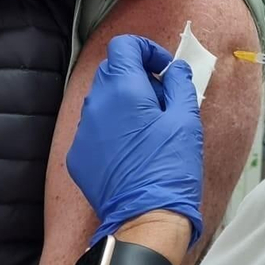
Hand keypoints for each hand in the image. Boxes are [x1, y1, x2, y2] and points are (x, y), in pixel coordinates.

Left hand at [66, 35, 204, 249]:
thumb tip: (175, 69)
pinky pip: (93, 129)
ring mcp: (82, 132)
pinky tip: (132, 151)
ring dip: (124, 103)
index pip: (124, 46)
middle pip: (112, 71)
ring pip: (101, 101)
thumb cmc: (170, 169)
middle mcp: (95, 105)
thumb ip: (180, 85)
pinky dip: (112, 129)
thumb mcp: (186, 121)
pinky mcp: (78, 156)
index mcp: (123, 89)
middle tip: (163, 101)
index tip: (164, 70)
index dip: (146, 51)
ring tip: (149, 128)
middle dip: (137, 76)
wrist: (145, 219)